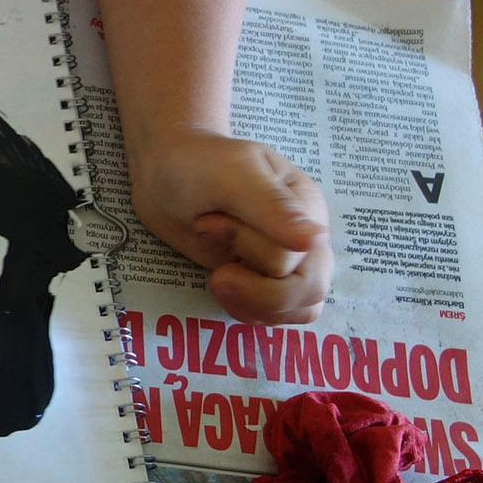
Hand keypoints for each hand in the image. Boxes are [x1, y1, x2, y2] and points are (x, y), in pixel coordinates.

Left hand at [132, 130, 331, 321]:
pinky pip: (278, 316)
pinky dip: (251, 312)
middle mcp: (305, 238)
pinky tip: (224, 287)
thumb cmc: (197, 165)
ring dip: (253, 303)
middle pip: (308, 290)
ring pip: (300, 310)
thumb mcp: (231, 175)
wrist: (165, 175)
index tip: (207, 221)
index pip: (296, 255)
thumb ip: (272, 207)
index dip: (249, 247)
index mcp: (306, 207)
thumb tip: (316, 239)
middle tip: (217, 268)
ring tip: (219, 277)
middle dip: (255, 286)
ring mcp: (288, 263)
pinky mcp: (265, 281)